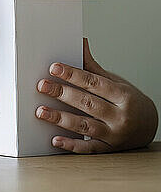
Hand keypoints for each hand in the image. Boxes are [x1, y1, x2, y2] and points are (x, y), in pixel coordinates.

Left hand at [35, 38, 157, 152]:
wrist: (149, 126)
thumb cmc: (128, 101)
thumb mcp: (115, 82)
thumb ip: (93, 67)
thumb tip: (81, 43)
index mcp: (122, 95)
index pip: (94, 83)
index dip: (73, 75)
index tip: (54, 67)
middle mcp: (120, 115)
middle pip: (87, 103)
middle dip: (62, 93)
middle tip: (42, 86)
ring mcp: (114, 134)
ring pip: (85, 126)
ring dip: (61, 119)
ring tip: (41, 111)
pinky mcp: (108, 148)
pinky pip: (88, 148)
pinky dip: (71, 145)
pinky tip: (55, 140)